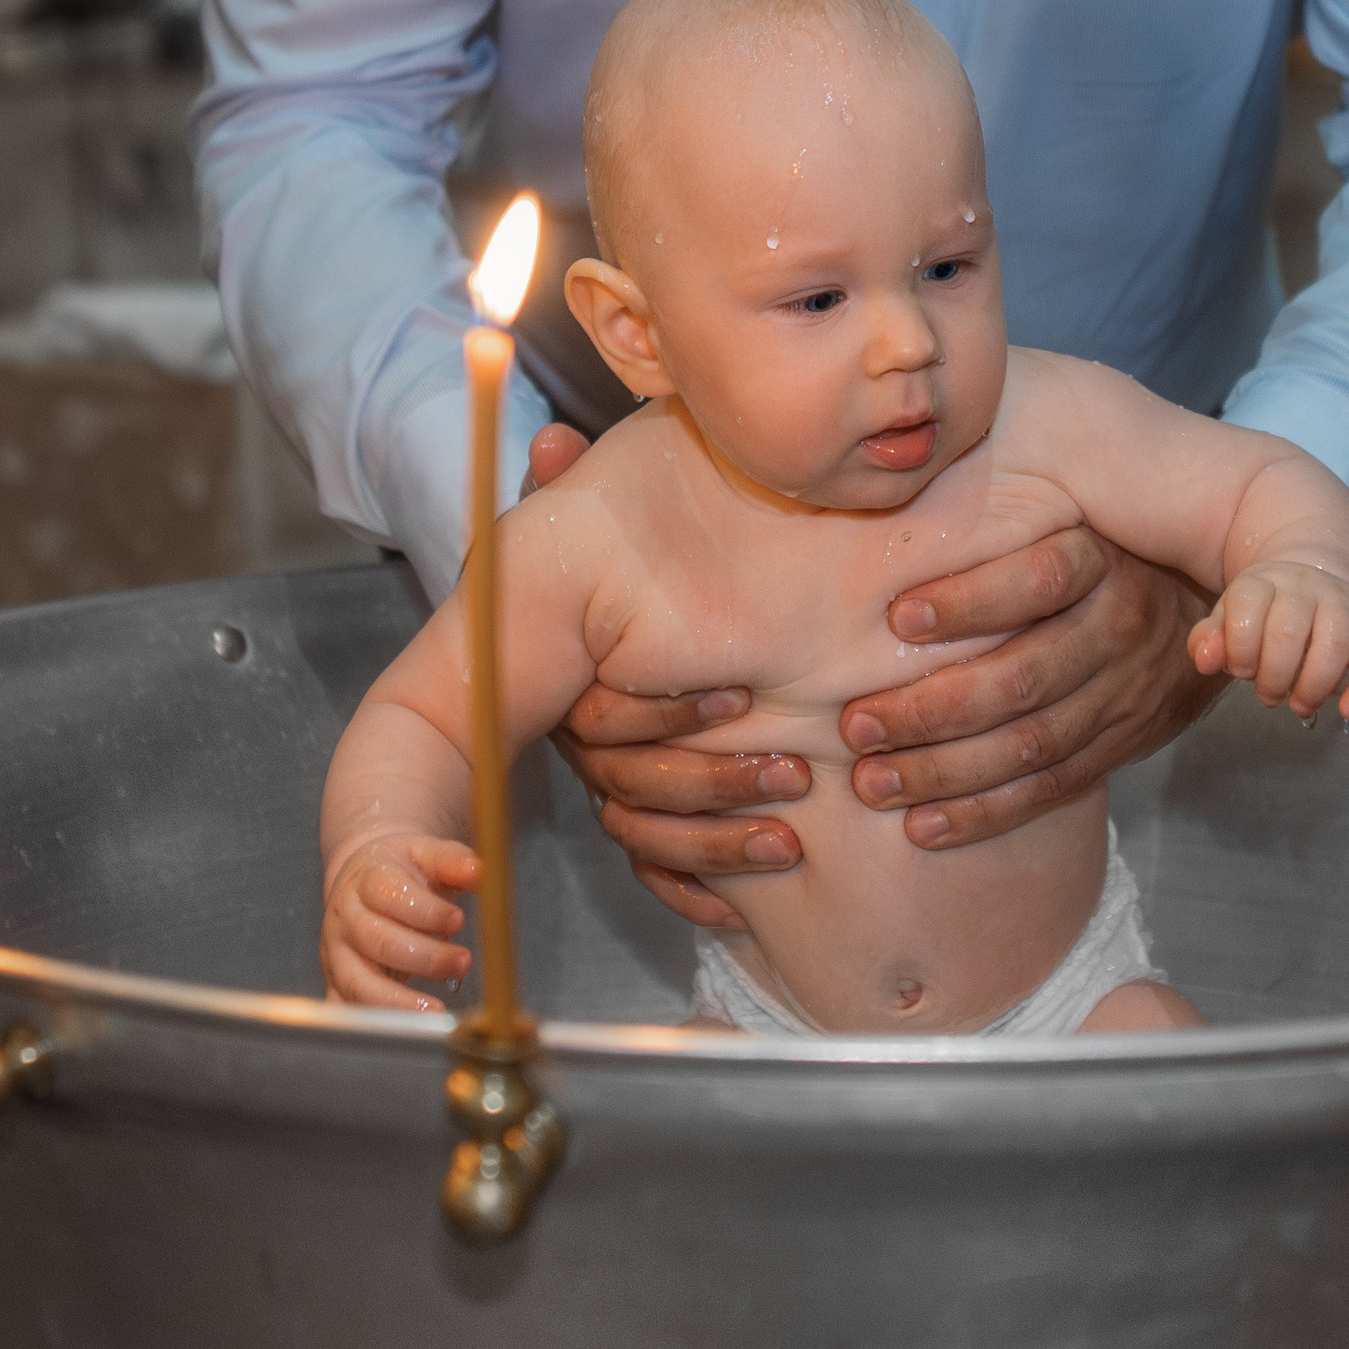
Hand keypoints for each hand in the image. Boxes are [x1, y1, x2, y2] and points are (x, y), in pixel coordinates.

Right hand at [321, 834, 477, 1011]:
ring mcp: (337, 954)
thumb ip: (452, 860)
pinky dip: (370, 1022)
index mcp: (367, 880)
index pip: (392, 896)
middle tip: (462, 963)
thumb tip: (478, 871)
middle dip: (425, 957)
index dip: (425, 911)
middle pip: (379, 941)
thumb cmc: (399, 872)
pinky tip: (401, 1030)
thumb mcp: (425, 853)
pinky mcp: (335, 982)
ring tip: (436, 1010)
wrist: (361, 883)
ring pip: (359, 982)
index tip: (458, 921)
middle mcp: (346, 918)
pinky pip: (346, 1009)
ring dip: (398, 1000)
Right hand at [528, 423, 807, 929]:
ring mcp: (613, 791)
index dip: (669, 712)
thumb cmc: (608, 570)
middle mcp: (588, 746)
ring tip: (792, 837)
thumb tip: (552, 437)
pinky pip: (655, 878)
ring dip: (719, 843)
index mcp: (578, 683)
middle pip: (632, 788)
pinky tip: (742, 910)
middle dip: (715, 784)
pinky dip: (695, 894)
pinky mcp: (644, 832)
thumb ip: (574, 495)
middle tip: (795, 775)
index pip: (606, 721)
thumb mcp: (593, 531)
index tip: (745, 694)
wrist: (618, 632)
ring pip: (649, 837)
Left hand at [841, 529, 1227, 847]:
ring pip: (1030, 744)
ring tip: (873, 783)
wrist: (1211, 612)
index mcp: (1099, 561)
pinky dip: (985, 812)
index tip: (897, 617)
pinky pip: (1051, 787)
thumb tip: (897, 513)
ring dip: (944, 771)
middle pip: (1022, 678)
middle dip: (931, 710)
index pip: (1039, 578)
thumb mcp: (1068, 519)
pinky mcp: (1124, 745)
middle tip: (857, 726)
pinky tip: (924, 826)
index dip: (969, 601)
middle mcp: (1117, 629)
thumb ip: (1000, 527)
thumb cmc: (1096, 554)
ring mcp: (1125, 695)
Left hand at [1188, 562, 1348, 722]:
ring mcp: (1344, 603)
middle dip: (1272, 676)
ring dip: (1314, 685)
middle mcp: (1306, 586)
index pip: (1247, 607)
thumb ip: (1210, 638)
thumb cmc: (1264, 610)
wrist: (1314, 576)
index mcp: (1263, 581)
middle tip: (1267, 695)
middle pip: (1288, 631)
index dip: (1239, 649)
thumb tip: (1205, 660)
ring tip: (1300, 704)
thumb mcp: (1229, 616)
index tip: (1240, 670)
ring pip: (1335, 642)